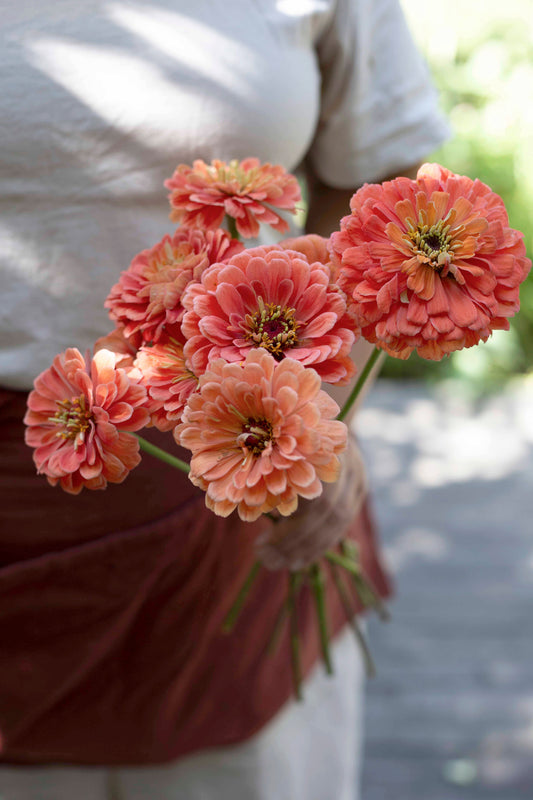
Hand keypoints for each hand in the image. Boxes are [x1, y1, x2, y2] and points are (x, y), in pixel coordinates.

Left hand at [255, 434, 366, 570]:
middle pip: (328, 517)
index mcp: (319, 451)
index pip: (312, 504)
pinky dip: (322, 540)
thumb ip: (264, 475)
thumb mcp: (268, 446)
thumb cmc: (280, 427)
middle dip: (297, 545)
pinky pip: (343, 520)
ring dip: (310, 549)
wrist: (317, 406)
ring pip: (339, 522)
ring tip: (284, 564)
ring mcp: (357, 473)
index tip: (259, 547)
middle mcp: (345, 463)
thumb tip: (248, 512)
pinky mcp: (360, 484)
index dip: (288, 532)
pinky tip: (302, 556)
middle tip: (268, 561)